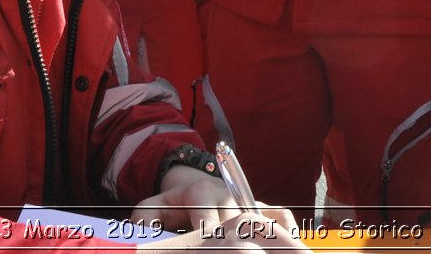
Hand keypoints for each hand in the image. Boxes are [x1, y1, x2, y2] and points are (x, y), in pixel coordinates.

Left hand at [134, 166, 299, 242]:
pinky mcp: (260, 205)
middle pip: (238, 227)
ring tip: (258, 251)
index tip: (204, 253)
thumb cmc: (168, 206)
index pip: (210, 227)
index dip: (207, 248)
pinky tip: (280, 247)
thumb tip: (148, 238)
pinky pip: (280, 215)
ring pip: (262, 222)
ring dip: (262, 240)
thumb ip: (144, 224)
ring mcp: (246, 198)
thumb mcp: (149, 210)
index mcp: (200, 193)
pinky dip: (286, 230)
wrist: (188, 183)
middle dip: (235, 247)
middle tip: (233, 252)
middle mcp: (227, 194)